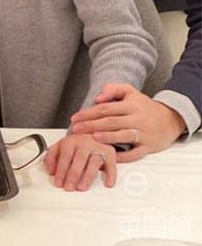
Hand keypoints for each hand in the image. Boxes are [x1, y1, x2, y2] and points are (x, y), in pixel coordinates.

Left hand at [44, 133, 115, 190]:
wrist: (93, 131)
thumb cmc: (76, 142)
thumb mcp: (61, 145)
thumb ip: (52, 156)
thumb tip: (49, 169)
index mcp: (71, 141)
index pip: (65, 156)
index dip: (61, 170)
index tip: (58, 182)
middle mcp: (85, 144)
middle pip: (79, 159)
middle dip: (73, 175)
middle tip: (69, 187)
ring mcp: (98, 148)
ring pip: (94, 163)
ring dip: (88, 176)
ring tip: (81, 187)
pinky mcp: (110, 153)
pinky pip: (112, 165)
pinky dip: (111, 175)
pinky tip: (108, 183)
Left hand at [70, 83, 185, 161]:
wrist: (170, 119)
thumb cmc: (144, 106)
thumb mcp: (130, 92)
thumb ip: (113, 90)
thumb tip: (97, 98)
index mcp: (131, 105)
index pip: (106, 108)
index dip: (89, 113)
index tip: (75, 118)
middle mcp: (137, 119)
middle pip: (111, 122)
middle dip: (91, 125)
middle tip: (76, 129)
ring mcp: (144, 134)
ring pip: (124, 135)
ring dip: (108, 137)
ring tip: (92, 138)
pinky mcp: (149, 147)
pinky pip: (136, 153)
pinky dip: (124, 155)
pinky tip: (112, 156)